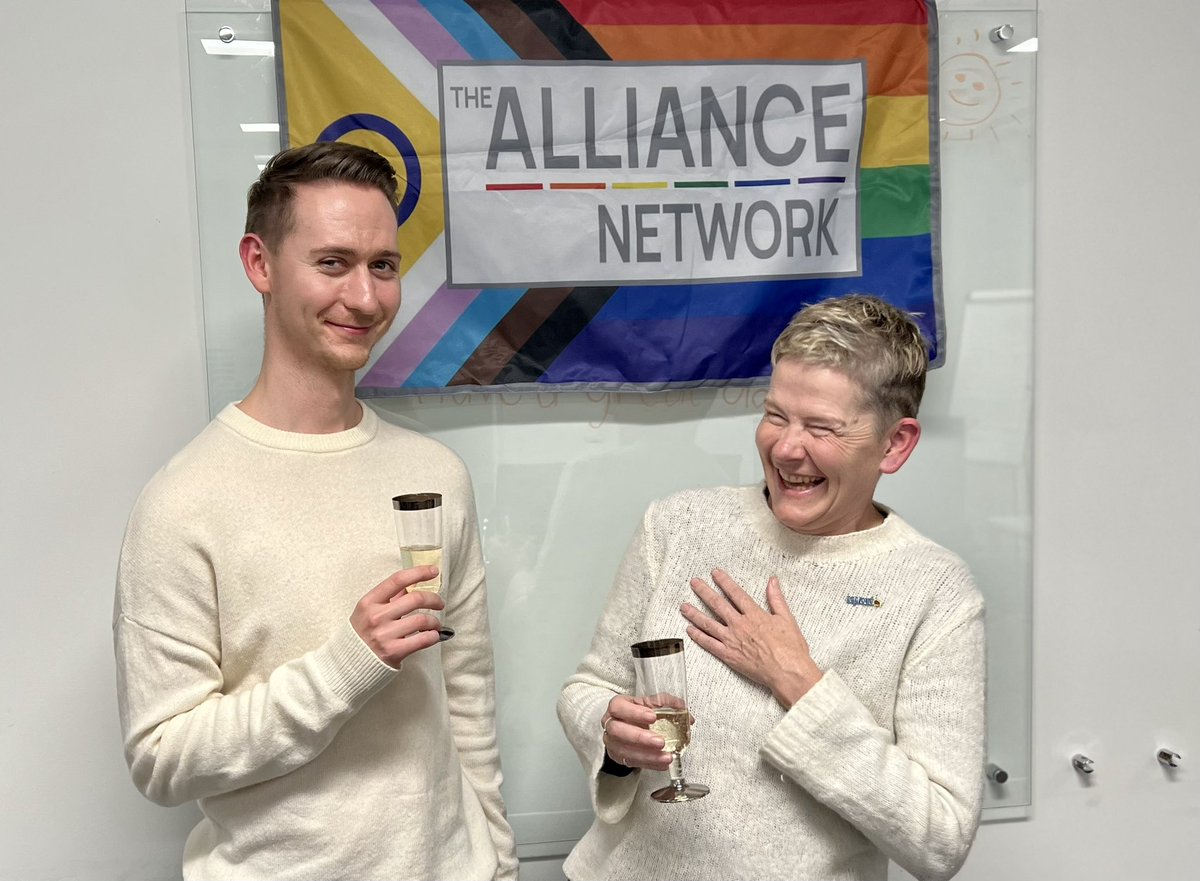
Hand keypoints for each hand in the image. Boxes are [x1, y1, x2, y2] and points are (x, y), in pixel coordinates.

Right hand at [350, 567, 445, 667]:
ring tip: (435, 624)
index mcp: (369, 602)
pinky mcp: (393, 652)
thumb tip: (412, 584)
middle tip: (439, 603)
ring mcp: (384, 635)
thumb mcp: (368, 610)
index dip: (419, 572)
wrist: (349, 662)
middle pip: (415, 599)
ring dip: (434, 621)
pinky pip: (422, 640)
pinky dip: (433, 636)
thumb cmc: (362, 633)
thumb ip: (389, 597)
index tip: (433, 571)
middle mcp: (376, 616)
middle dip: (433, 599)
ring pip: (421, 620)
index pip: (398, 580)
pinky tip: (433, 635)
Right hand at [600, 695, 672, 771]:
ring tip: (666, 757)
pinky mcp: (618, 757)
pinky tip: (662, 763)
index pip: (618, 707)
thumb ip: (665, 702)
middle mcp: (611, 724)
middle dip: (640, 737)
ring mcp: (612, 742)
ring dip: (648, 755)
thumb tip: (681, 708)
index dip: (634, 713)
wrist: (627, 726)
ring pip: (624, 751)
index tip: (652, 717)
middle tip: (660, 741)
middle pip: (618, 731)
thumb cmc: (637, 713)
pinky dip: (650, 764)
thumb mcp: (649, 703)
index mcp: (617, 706)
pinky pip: (632, 762)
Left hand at [681, 569, 822, 707]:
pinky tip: (689, 630)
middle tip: (694, 583)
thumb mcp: (787, 618)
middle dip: (704, 592)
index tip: (715, 573)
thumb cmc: (790, 648)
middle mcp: (740, 625)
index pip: (735, 593)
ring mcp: (732, 640)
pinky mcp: (728, 655)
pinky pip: (709, 644)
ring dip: (695, 613)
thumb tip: (773, 581)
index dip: (724, 582)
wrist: (787, 671)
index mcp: (754, 615)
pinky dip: (698, 636)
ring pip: (708, 623)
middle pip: (717, 604)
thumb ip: (776, 599)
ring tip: (684, 606)